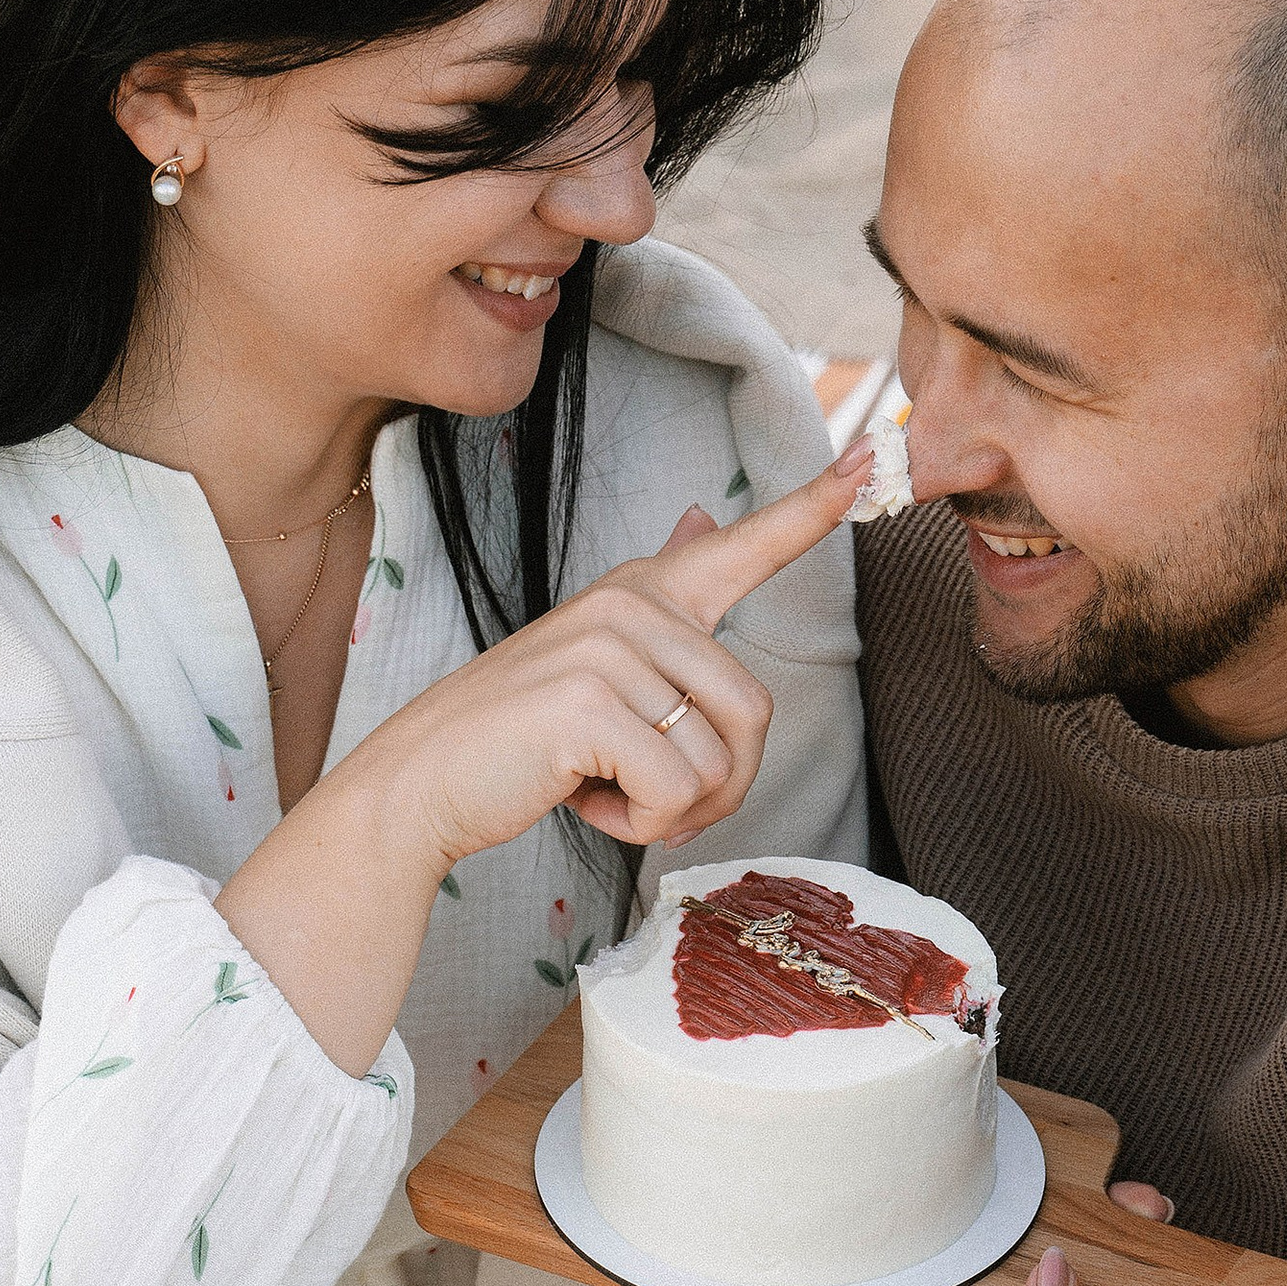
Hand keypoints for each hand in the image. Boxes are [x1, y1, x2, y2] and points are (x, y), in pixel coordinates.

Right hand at [350, 453, 862, 879]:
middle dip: (717, 786)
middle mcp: (629, 606)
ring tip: (607, 793)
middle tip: (649, 801)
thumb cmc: (520, 741)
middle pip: (754, 712)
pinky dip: (641, 825)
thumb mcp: (594, 665)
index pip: (742, 545)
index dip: (809, 510)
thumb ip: (657, 607)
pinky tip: (582, 801)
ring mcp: (608, 649)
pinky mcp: (591, 705)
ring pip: (719, 759)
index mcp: (640, 593)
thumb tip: (699, 517)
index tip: (864, 460)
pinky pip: (677, 789)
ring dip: (676, 810)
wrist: (422, 783)